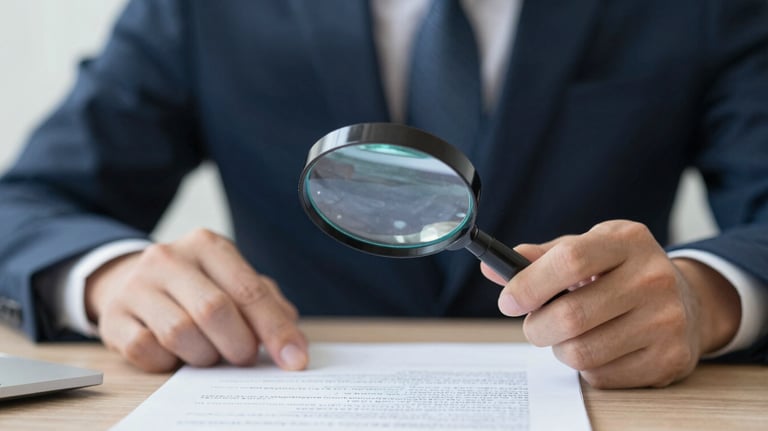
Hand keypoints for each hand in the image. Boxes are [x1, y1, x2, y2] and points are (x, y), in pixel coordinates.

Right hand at [85, 229, 307, 372]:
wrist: (129, 280)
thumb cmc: (196, 285)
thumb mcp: (233, 281)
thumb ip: (268, 305)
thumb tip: (293, 343)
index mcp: (207, 245)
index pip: (249, 290)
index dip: (276, 329)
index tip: (294, 359)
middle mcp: (169, 258)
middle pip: (214, 310)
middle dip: (239, 344)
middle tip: (245, 357)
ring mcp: (136, 287)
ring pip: (180, 333)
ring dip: (204, 355)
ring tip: (210, 353)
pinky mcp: (114, 318)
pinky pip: (147, 350)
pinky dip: (169, 362)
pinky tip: (176, 355)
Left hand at [481, 220, 740, 387]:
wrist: (687, 300)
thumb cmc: (620, 271)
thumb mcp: (587, 249)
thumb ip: (540, 258)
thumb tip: (492, 270)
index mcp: (627, 241)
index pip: (570, 260)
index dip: (529, 284)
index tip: (508, 301)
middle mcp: (653, 277)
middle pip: (571, 315)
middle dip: (537, 327)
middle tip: (534, 325)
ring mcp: (666, 320)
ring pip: (581, 351)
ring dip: (560, 349)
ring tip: (568, 334)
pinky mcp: (670, 358)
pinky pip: (601, 375)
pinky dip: (586, 367)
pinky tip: (598, 347)